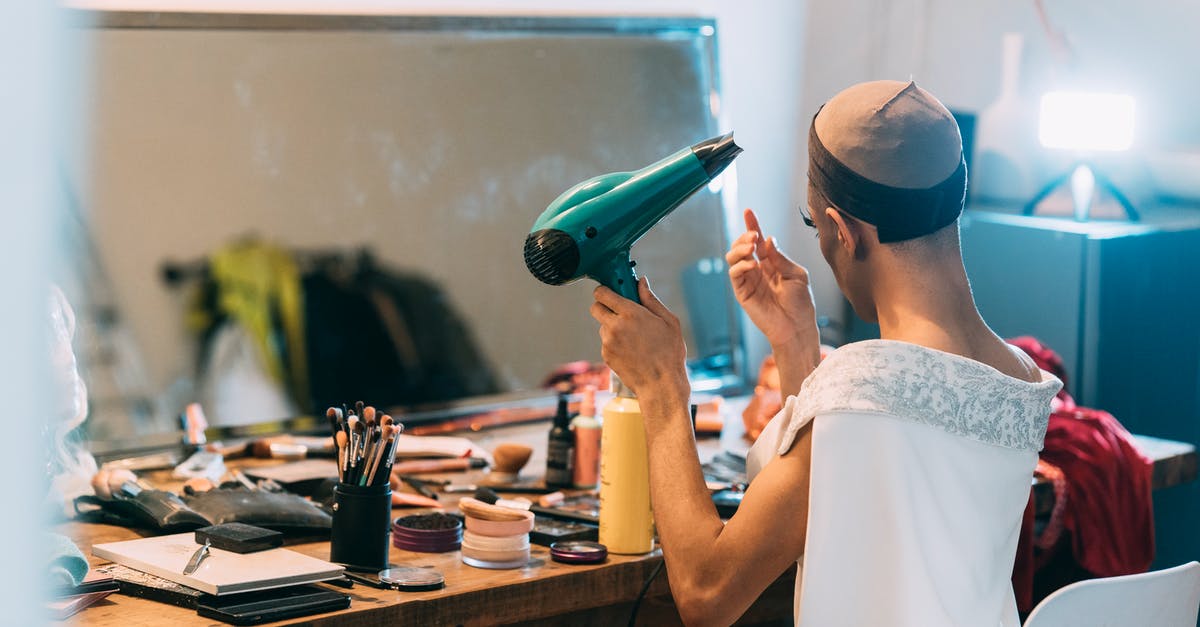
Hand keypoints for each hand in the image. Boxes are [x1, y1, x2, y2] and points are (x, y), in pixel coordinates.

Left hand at [589, 277, 689, 401]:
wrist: (661, 384)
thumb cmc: (670, 353)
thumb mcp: (669, 321)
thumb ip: (651, 299)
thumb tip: (641, 282)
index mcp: (630, 313)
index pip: (602, 293)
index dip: (605, 290)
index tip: (612, 291)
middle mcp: (615, 326)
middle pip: (595, 307)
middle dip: (604, 306)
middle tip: (619, 311)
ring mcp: (608, 342)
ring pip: (602, 326)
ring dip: (612, 326)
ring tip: (633, 336)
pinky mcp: (606, 355)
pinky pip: (606, 342)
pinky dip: (615, 342)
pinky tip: (631, 349)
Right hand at [726, 208, 818, 350]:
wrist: (797, 327)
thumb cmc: (801, 303)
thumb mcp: (796, 274)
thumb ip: (780, 257)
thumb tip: (768, 239)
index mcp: (771, 264)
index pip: (759, 241)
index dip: (753, 225)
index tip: (749, 211)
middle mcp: (757, 270)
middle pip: (742, 246)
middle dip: (744, 236)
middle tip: (754, 234)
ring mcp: (748, 281)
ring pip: (733, 257)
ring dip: (740, 247)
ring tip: (751, 245)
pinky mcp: (742, 293)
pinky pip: (734, 274)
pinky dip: (741, 265)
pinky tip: (753, 264)